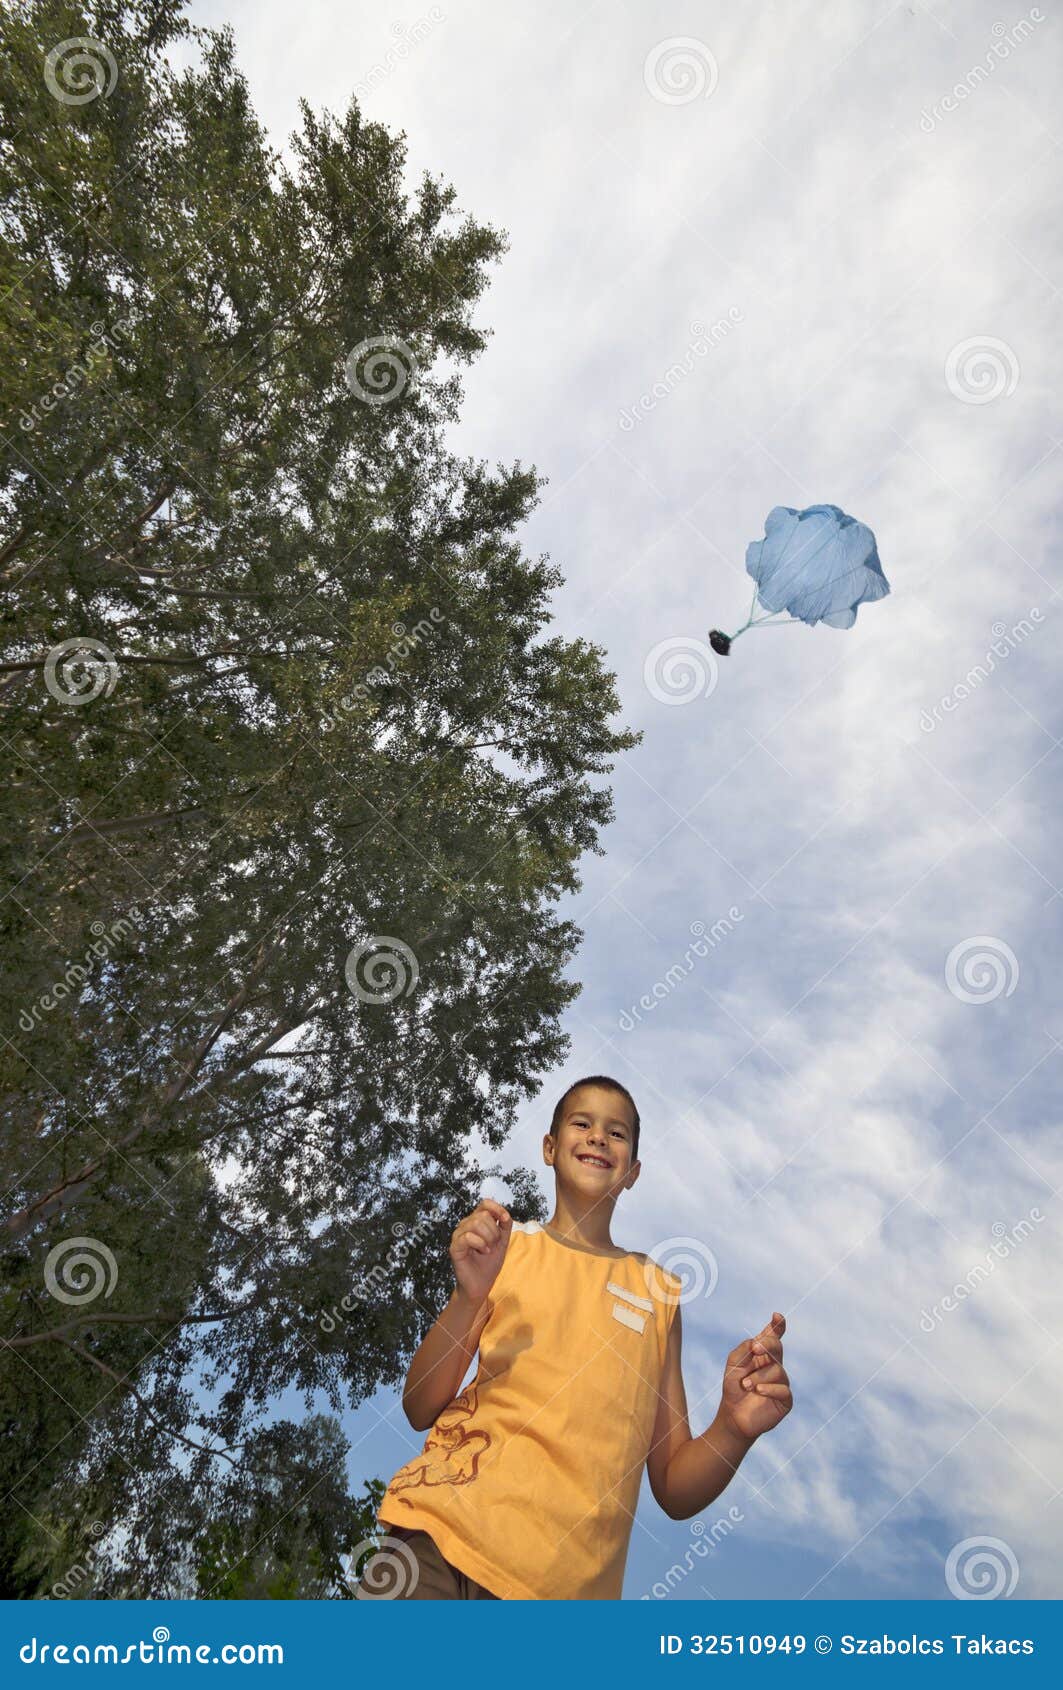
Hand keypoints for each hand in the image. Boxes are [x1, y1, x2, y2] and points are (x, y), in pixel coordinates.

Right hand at [449, 1198, 511, 1304]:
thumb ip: (504, 1226)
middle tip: (494, 1245)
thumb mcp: (502, 1241)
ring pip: (476, 1223)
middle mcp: (465, 1225)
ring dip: (488, 1238)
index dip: (496, 1208)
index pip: (485, 1203)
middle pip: (483, 1215)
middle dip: (494, 1231)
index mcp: (476, 1221)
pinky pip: (468, 1236)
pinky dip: (480, 1244)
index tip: (505, 1220)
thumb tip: (505, 1214)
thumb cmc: (490, 1263)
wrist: (481, 1284)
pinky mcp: (454, 1247)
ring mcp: (458, 1235)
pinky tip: (484, 1251)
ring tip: (488, 1250)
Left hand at [719, 1312, 792, 1442]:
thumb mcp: (733, 1365)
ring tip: (744, 1385)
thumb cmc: (733, 1388)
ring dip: (757, 1376)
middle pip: (778, 1347)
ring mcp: (781, 1381)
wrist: (733, 1416)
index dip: (777, 1325)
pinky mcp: (785, 1399)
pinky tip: (758, 1390)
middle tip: (755, 1348)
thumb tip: (757, 1341)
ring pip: (777, 1370)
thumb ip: (743, 1350)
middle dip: (768, 1344)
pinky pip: (783, 1389)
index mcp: (762, 1354)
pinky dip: (768, 1388)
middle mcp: (774, 1365)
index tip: (776, 1316)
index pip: (773, 1336)